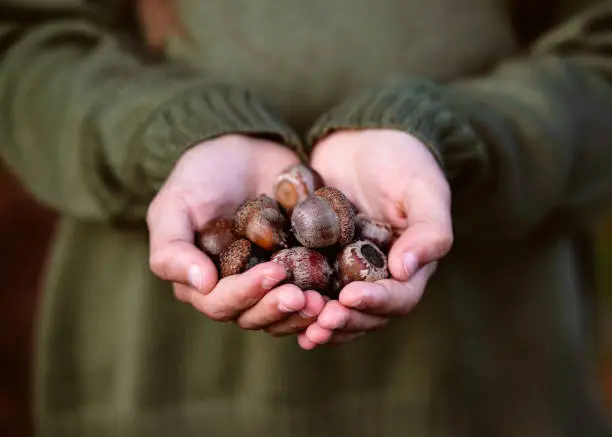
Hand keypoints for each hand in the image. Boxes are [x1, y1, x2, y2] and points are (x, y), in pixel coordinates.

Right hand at [147, 135, 325, 334]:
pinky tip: (339, 294)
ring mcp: (270, 282)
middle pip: (255, 315)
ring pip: (284, 313)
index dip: (245, 294)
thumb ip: (172, 248)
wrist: (243, 149)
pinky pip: (312, 293)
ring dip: (303, 313)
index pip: (220, 302)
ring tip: (324, 302)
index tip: (273, 273)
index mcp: (203, 282)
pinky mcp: (299, 269)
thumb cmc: (201, 175)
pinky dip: (324, 298)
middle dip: (278, 308)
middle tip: (304, 297)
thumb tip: (201, 285)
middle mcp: (236, 289)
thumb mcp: (175, 204)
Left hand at [299, 129, 452, 348]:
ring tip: (301, 321)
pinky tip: (278, 306)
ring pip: (336, 309)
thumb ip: (429, 230)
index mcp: (411, 264)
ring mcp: (346, 270)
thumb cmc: (402, 159)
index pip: (400, 296)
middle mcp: (379, 275)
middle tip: (319, 321)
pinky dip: (298, 303)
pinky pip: (309, 288)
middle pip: (366, 314)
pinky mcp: (318, 260)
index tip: (350, 297)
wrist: (363, 139)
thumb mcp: (424, 188)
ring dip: (320, 321)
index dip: (377, 302)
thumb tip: (407, 271)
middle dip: (344, 320)